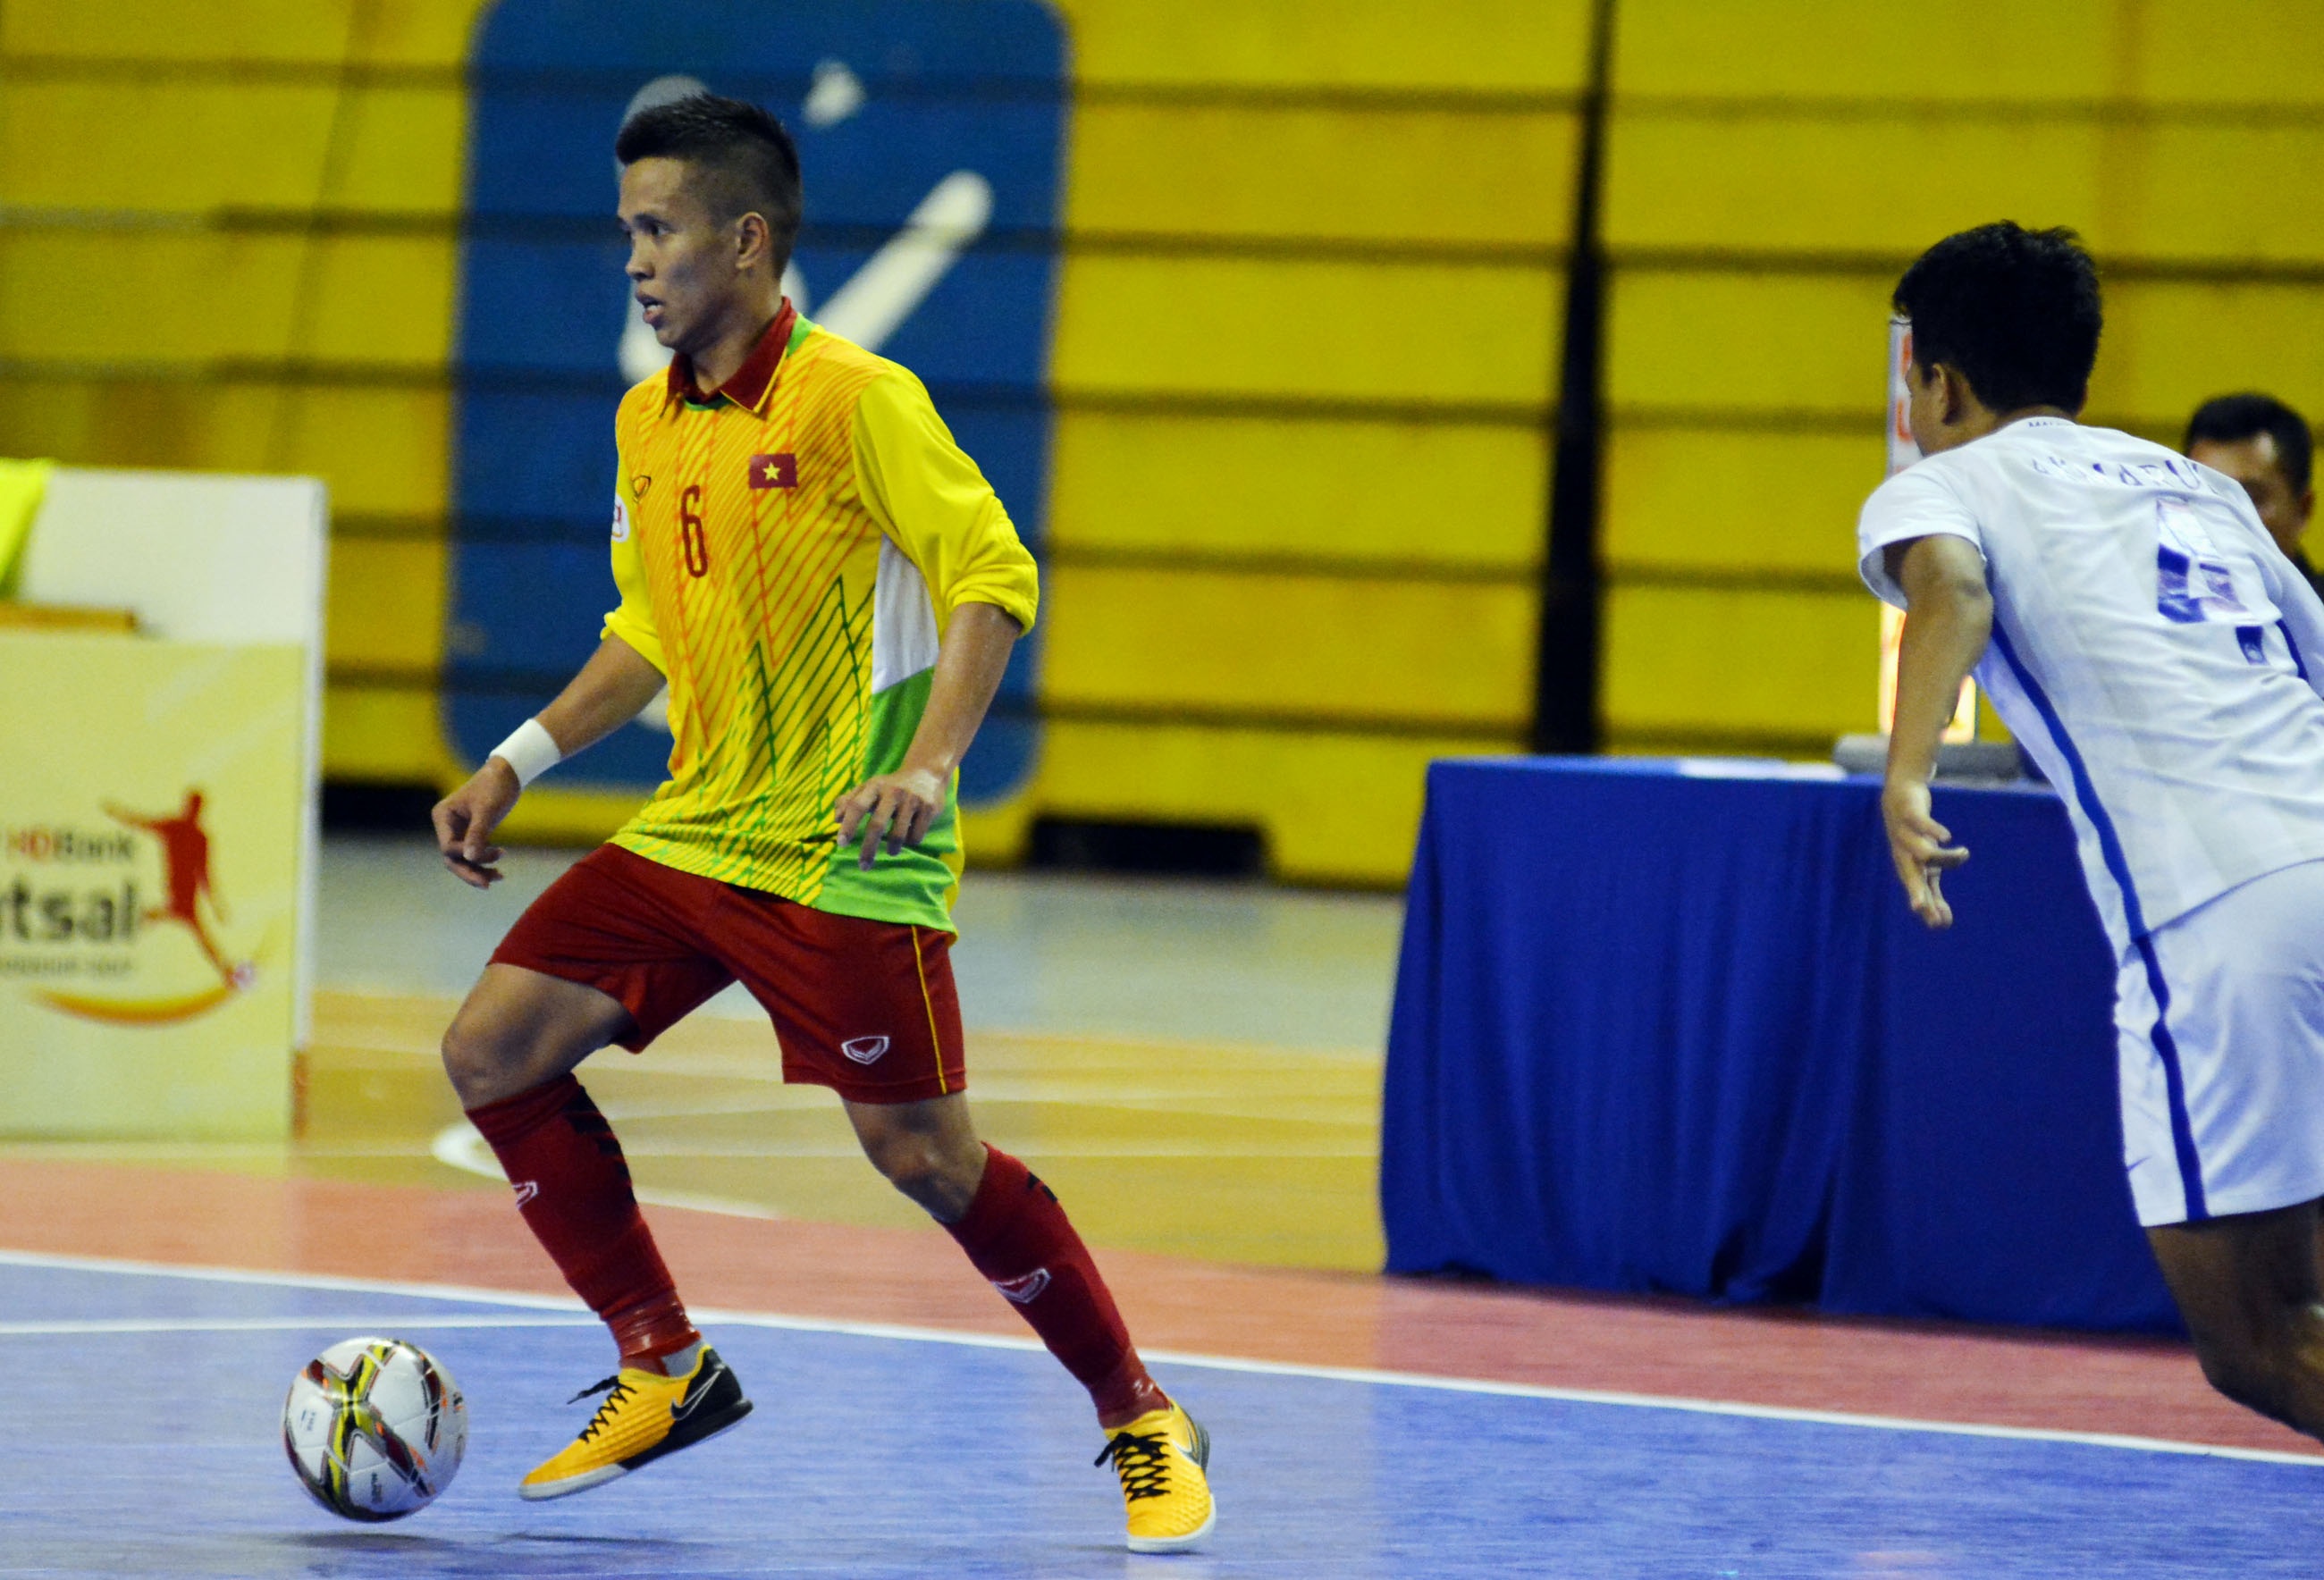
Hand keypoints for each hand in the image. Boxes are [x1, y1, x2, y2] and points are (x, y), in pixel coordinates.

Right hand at [431, 759, 520, 888]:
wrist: (508, 774)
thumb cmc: (495, 787)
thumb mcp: (487, 810)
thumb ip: (477, 833)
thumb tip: (469, 858)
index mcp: (443, 816)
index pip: (448, 847)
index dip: (466, 855)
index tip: (493, 853)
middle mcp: (446, 826)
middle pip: (452, 858)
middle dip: (470, 871)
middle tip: (488, 884)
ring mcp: (457, 831)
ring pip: (463, 860)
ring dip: (479, 870)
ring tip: (500, 877)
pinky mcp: (470, 834)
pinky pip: (473, 855)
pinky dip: (484, 863)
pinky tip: (500, 872)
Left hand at [834, 765, 946, 871]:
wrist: (926, 774)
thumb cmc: (890, 786)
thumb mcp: (869, 788)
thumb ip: (849, 801)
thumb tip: (836, 819)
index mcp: (875, 786)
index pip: (857, 806)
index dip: (848, 826)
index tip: (841, 844)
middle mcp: (893, 791)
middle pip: (877, 825)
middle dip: (868, 849)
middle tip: (863, 866)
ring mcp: (913, 799)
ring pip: (899, 835)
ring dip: (892, 849)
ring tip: (891, 851)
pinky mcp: (929, 808)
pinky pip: (916, 836)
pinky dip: (910, 841)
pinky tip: (910, 836)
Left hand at [1881, 777, 1969, 928]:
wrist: (1900, 797)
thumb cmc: (1914, 839)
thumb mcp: (1924, 869)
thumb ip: (1932, 896)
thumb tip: (1943, 924)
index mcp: (1909, 869)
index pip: (1918, 892)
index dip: (1927, 906)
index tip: (1938, 924)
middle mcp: (1904, 855)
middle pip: (1910, 877)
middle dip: (1915, 892)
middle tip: (1920, 907)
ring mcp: (1905, 834)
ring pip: (1923, 851)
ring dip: (1946, 855)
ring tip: (1963, 853)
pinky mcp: (1909, 814)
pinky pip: (1920, 823)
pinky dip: (1933, 830)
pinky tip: (1946, 837)